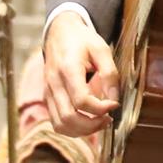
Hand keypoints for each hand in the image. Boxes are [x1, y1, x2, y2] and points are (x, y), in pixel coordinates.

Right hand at [42, 11, 118, 135]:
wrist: (60, 32)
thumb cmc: (82, 40)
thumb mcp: (101, 49)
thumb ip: (110, 73)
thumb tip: (114, 98)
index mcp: (67, 69)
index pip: (81, 101)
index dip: (101, 108)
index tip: (114, 104)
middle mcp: (54, 83)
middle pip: (69, 118)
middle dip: (92, 125)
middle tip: (108, 119)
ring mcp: (48, 92)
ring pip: (60, 125)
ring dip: (82, 131)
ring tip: (100, 122)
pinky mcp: (48, 98)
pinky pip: (57, 122)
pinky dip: (72, 128)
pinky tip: (88, 121)